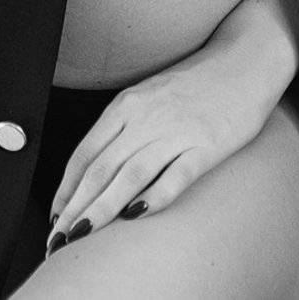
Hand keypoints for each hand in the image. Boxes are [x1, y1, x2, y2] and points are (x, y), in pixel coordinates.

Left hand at [44, 24, 288, 257]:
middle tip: (58, 238)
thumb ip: (123, 126)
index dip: (66, 187)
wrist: (243, 61)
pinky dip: (154, 195)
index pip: (86, 151)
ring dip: (103, 207)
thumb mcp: (149, 96)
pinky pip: (177, 174)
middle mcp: (146, 116)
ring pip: (131, 174)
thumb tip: (94, 169)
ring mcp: (177, 130)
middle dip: (76, 206)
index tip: (55, 216)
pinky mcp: (207, 144)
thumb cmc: (194, 84)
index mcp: (127, 104)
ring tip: (84, 233)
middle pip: (102, 167)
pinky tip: (137, 215)